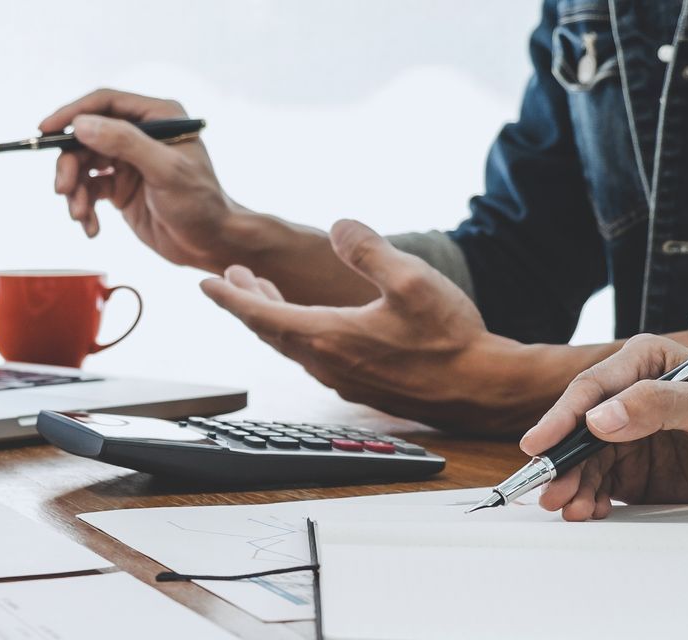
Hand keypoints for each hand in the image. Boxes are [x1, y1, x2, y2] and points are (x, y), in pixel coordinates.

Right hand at [41, 89, 243, 269]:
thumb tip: (81, 125)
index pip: (105, 103)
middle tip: (62, 190)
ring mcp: (129, 161)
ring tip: (79, 215)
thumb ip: (124, 143)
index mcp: (157, 117)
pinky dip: (83, 208)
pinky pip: (89, 191)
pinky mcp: (121, 188)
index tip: (45, 130)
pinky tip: (90, 228)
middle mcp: (141, 134)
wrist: (210, 245)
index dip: (72, 113)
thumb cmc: (199, 204)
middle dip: (70, 164)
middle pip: (87, 137)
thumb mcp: (165, 170)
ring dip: (74, 190)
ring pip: (83, 165)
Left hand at [199, 219, 556, 433]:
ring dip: (272, 317)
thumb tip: (338, 226)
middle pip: (270, 331)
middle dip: (247, 301)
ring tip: (262, 292)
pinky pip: (314, 356)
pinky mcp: (361, 386)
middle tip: (231, 277)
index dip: (231, 297)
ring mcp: (343, 378)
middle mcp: (328, 363)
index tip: (206, 283)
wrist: (482, 388)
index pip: (262, 315)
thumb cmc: (450, 338)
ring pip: (292, 345)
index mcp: (329, 335)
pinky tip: (312, 321)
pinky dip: (297, 332)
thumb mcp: (411, 279)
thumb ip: (368, 249)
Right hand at [521, 334, 687, 520]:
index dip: (562, 416)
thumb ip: (661, 405)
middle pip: (580, 428)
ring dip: (572, 484)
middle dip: (562, 460)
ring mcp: (632, 437)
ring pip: (585, 460)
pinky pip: (601, 484)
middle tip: (548, 489)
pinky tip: (588, 511)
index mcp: (647, 364)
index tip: (541, 443)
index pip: (593, 388)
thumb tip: (601, 417)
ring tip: (569, 508)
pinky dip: (589, 499)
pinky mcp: (637, 471)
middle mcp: (632, 398)